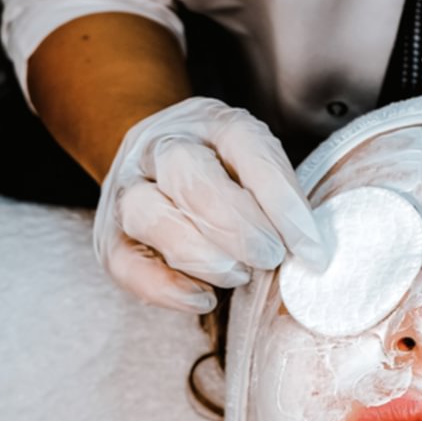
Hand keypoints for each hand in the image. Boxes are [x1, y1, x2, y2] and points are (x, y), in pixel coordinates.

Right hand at [93, 97, 328, 311]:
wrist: (157, 164)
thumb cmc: (225, 174)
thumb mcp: (257, 167)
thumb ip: (278, 202)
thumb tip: (309, 256)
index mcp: (211, 121)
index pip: (247, 148)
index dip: (283, 203)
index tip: (312, 250)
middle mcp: (161, 146)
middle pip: (189, 174)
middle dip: (237, 225)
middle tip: (270, 257)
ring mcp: (127, 187)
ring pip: (149, 213)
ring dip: (201, 253)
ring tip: (237, 275)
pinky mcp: (109, 235)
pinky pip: (127, 263)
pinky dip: (167, 287)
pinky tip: (203, 299)